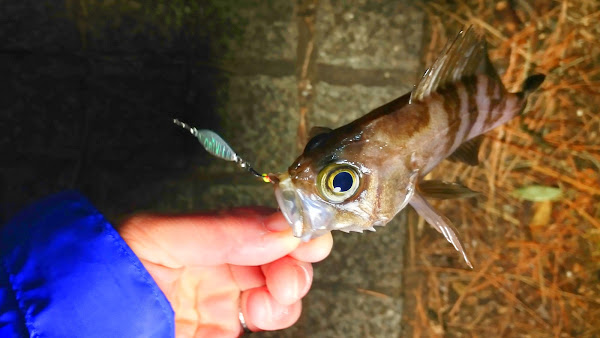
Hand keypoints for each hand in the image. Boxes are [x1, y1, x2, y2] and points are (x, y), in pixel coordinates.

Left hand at [118, 207, 332, 336]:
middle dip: (295, 263)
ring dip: (288, 292)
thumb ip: (221, 231)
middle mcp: (218, 264)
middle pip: (278, 257)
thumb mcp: (161, 237)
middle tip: (290, 275)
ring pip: (278, 291)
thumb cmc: (108, 267)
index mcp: (206, 234)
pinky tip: (264, 313)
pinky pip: (263, 320)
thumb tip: (279, 225)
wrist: (82, 320)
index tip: (307, 233)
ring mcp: (222, 299)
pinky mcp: (220, 331)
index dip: (290, 225)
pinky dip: (275, 315)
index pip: (260, 224)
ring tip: (274, 298)